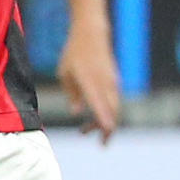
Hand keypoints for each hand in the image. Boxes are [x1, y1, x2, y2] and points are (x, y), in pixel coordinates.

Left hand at [57, 24, 121, 140]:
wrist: (92, 34)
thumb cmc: (74, 54)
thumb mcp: (65, 74)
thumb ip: (72, 94)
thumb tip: (76, 113)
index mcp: (90, 80)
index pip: (99, 103)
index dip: (104, 119)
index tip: (107, 133)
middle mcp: (104, 82)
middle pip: (113, 110)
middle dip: (108, 129)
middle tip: (101, 145)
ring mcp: (111, 81)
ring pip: (114, 107)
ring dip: (105, 122)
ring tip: (84, 131)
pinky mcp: (113, 82)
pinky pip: (114, 101)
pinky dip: (107, 113)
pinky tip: (94, 119)